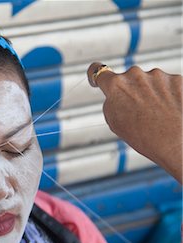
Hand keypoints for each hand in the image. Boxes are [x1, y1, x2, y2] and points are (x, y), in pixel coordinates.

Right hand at [88, 63, 181, 182]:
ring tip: (157, 115)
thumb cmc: (144, 136)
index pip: (98, 71)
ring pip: (150, 82)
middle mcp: (136, 75)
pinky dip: (168, 95)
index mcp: (116, 85)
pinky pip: (168, 85)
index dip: (96, 75)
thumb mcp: (114, 122)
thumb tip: (116, 94)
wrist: (176, 143)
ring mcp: (159, 76)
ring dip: (151, 93)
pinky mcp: (178, 79)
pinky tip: (170, 111)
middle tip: (138, 111)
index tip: (99, 80)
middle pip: (129, 79)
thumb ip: (110, 102)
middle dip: (131, 91)